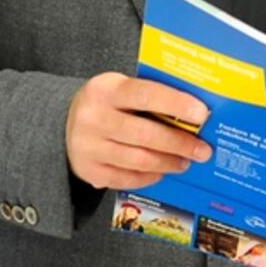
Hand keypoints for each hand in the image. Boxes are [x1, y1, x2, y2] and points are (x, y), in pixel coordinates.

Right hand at [65, 72, 210, 189]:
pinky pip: (127, 178)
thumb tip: (192, 112)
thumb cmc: (105, 103)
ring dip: (168, 162)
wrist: (63, 122)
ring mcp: (89, 146)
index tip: (201, 114)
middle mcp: (94, 117)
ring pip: (139, 160)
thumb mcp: (119, 87)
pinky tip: (161, 171)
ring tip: (185, 162)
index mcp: (105, 89)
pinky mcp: (89, 170)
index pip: (145, 94)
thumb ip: (148, 96)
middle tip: (202, 149)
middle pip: (145, 134)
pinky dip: (149, 177)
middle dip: (179, 143)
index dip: (175, 104)